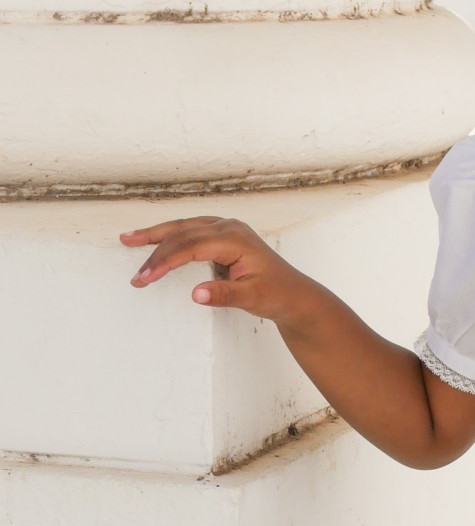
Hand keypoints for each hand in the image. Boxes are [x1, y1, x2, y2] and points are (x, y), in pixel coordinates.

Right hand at [120, 215, 312, 323]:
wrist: (295, 295)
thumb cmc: (277, 294)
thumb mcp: (252, 298)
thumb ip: (224, 294)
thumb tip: (196, 295)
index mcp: (235, 238)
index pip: (191, 246)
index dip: (165, 261)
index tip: (146, 277)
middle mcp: (228, 227)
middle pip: (183, 233)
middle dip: (154, 250)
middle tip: (135, 272)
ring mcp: (226, 229)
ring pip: (184, 227)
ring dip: (156, 235)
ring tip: (128, 239)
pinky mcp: (222, 235)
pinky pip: (190, 232)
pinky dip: (170, 236)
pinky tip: (153, 240)